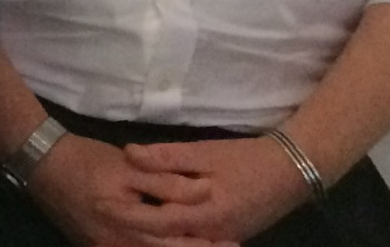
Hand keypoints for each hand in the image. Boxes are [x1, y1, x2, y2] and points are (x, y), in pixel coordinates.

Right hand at [20, 135, 232, 246]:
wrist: (40, 164)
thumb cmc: (86, 161)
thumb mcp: (128, 166)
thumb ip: (167, 181)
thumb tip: (207, 191)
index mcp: (127, 222)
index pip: (176, 238)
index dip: (206, 243)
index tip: (234, 244)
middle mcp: (117, 244)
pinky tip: (166, 246)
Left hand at [117, 137, 311, 243]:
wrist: (291, 172)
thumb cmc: (246, 159)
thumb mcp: (205, 152)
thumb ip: (167, 157)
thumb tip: (129, 153)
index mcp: (206, 215)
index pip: (156, 222)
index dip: (125, 214)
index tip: (98, 203)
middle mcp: (212, 235)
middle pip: (164, 242)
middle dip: (131, 231)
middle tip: (99, 216)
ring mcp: (220, 240)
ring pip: (177, 245)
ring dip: (148, 237)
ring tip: (117, 222)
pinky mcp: (224, 237)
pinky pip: (191, 243)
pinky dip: (168, 237)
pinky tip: (148, 228)